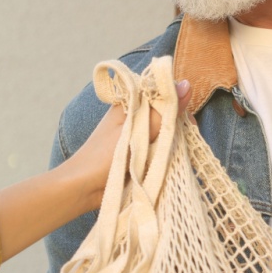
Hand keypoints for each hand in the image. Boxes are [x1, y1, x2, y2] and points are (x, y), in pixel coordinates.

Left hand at [65, 79, 188, 212]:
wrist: (84, 188)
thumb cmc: (102, 157)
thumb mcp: (135, 132)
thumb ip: (162, 112)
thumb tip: (187, 84)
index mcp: (133, 104)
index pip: (165, 94)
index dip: (179, 105)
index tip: (186, 123)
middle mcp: (138, 117)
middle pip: (170, 114)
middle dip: (178, 128)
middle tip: (177, 143)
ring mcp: (141, 136)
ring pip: (169, 133)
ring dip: (173, 143)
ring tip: (170, 156)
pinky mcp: (143, 154)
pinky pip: (163, 149)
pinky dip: (167, 155)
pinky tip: (168, 163)